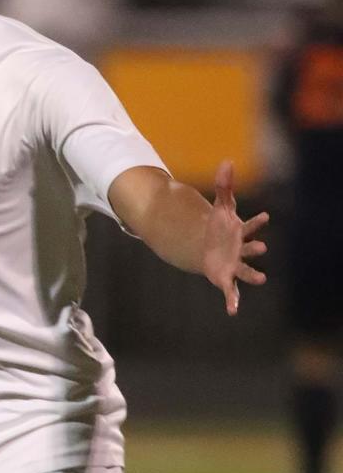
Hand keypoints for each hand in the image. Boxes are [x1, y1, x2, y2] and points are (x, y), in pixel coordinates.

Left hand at [202, 160, 268, 315]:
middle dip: (255, 247)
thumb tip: (227, 162)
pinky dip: (232, 301)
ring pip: (246, 272)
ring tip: (263, 278)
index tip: (265, 216)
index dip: (256, 222)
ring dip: (253, 275)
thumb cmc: (219, 227)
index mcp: (240, 233)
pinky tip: (232, 311)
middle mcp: (241, 250)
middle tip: (262, 246)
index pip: (250, 226)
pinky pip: (231, 291)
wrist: (208, 247)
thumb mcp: (220, 207)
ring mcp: (235, 266)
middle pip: (250, 249)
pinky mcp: (225, 279)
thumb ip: (224, 186)